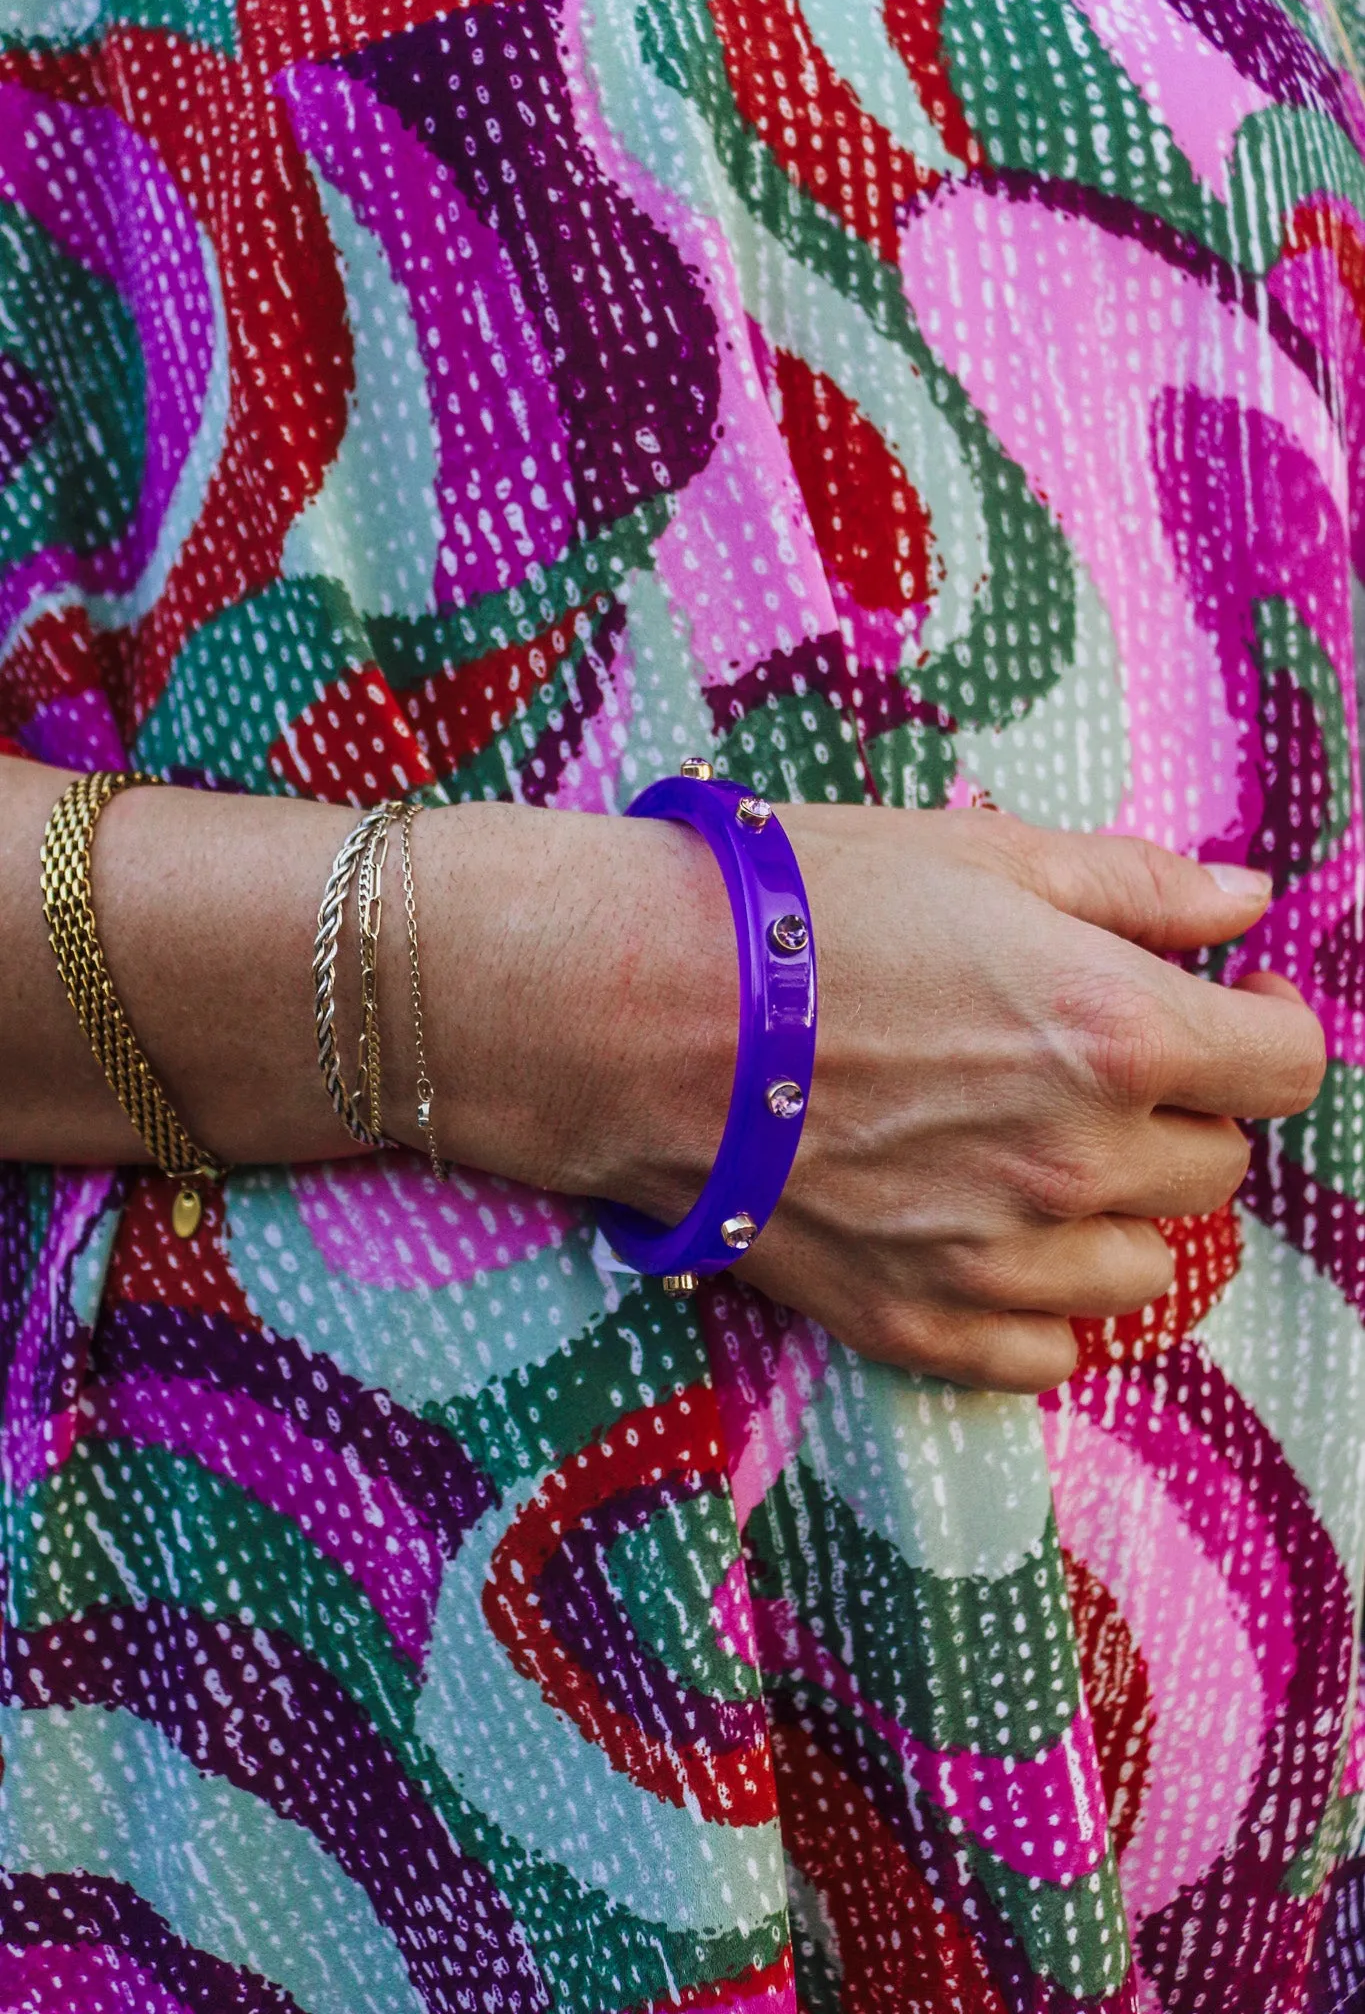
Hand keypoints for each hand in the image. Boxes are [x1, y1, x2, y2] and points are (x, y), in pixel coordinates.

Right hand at [715, 807, 1323, 1392]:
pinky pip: (1046, 1354)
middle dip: (1179, 1109)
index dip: (1271, 1023)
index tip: (1236, 1000)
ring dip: (1115, 1209)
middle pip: (1217, 1168)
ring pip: (1144, 1269)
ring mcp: (996, 1260)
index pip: (1286, 1066)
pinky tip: (986, 1233)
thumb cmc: (793, 910)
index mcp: (1112, 1031)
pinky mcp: (914, 1323)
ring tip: (1032, 1149)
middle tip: (1096, 1061)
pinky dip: (1041, 1303)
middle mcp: (1075, 1161)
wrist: (627, 1011)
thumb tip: (1247, 902)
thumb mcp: (978, 855)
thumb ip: (1136, 887)